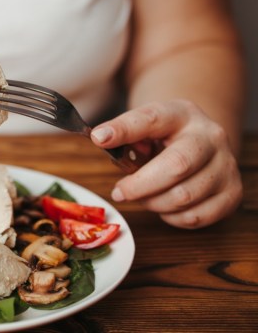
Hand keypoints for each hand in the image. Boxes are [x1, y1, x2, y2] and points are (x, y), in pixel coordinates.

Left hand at [90, 99, 242, 228]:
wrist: (200, 142)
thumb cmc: (164, 137)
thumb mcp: (145, 126)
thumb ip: (125, 132)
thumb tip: (102, 139)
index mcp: (182, 114)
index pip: (152, 119)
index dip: (124, 129)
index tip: (99, 138)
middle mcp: (210, 137)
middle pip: (176, 166)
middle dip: (139, 186)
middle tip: (119, 192)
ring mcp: (226, 166)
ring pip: (185, 197)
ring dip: (154, 203)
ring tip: (144, 197)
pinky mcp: (232, 193)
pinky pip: (196, 217)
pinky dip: (172, 217)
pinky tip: (164, 206)